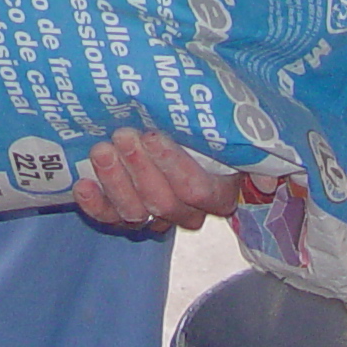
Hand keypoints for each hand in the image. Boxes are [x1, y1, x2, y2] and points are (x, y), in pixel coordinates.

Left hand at [74, 126, 242, 233]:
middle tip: (123, 136)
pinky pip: (110, 220)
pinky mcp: (126, 219)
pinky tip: (83, 184)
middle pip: (164, 202)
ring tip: (101, 150)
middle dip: (141, 168)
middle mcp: (189, 213)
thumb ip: (235, 131)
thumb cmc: (203, 129)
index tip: (153, 136)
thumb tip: (264, 162)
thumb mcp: (223, 126)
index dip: (175, 166)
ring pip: (136, 213)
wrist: (172, 139)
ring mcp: (156, 219)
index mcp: (220, 193)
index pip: (198, 190)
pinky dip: (95, 204)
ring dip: (116, 181)